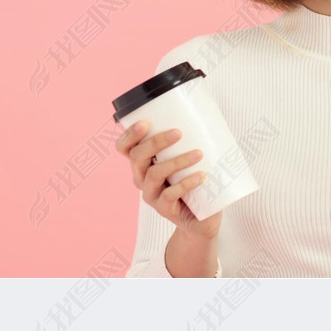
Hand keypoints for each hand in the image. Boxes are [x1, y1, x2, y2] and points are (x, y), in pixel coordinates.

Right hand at [115, 120, 221, 241]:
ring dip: (176, 161)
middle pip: (137, 157)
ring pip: (154, 174)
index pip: (125, 147)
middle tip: (178, 132)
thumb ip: (189, 140)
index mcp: (143, 162)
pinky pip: (170, 195)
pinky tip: (201, 176)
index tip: (145, 123)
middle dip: (156, 142)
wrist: (201, 219)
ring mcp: (151, 194)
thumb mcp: (187, 158)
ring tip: (198, 154)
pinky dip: (186, 183)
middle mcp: (142, 177)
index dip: (129, 135)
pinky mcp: (163, 209)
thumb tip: (206, 112)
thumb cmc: (194, 180)